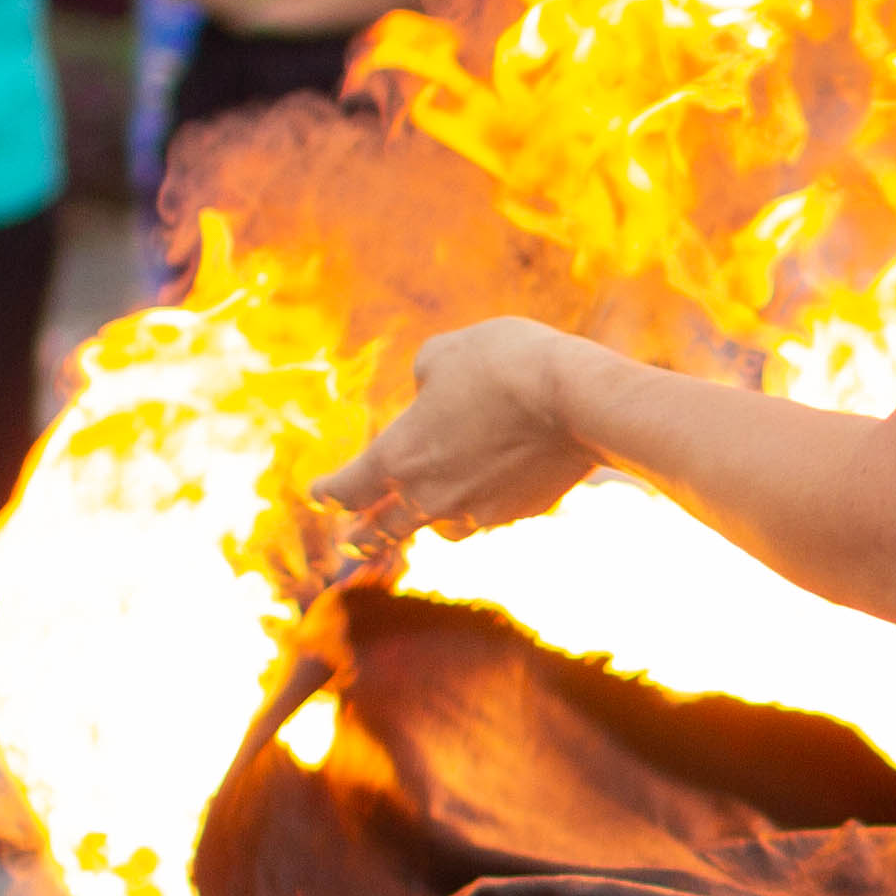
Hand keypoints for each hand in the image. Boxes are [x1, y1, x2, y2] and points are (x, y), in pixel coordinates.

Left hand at [316, 318, 613, 548]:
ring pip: (442, 529)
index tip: (318, 493)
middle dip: (362, 536)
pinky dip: (483, 503)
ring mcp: (479, 510)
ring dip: (429, 523)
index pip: (348, 488)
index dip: (328, 491)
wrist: (576, 400)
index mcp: (398, 457)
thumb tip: (430, 395)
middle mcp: (431, 496)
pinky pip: (490, 514)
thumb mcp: (444, 353)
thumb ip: (423, 378)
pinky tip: (496, 483)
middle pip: (383, 530)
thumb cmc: (501, 366)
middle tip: (351, 543)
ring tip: (430, 515)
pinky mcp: (521, 511)